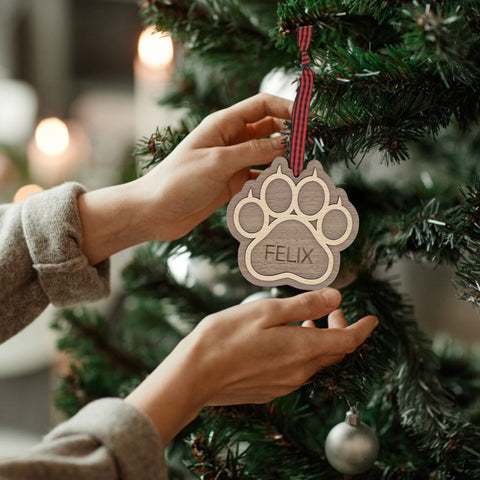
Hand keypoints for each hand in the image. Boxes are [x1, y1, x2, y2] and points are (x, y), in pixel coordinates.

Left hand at [78, 93, 291, 264]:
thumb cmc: (178, 181)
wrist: (155, 212)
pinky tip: (283, 189)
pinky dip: (272, 181)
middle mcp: (230, 140)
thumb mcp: (217, 162)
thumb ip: (253, 151)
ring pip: (267, 155)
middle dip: (289, 136)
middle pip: (269, 129)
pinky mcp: (232, 183)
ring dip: (283, 160)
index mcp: (223, 124)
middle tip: (308, 149)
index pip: (262, 105)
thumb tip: (285, 144)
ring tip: (300, 171)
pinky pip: (259, 177)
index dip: (287, 107)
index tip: (309, 120)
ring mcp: (232, 162)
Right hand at [125, 288, 377, 444]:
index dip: (363, 329)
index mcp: (303, 350)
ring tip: (308, 319)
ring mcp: (285, 383)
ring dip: (319, 339)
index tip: (373, 319)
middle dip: (340, 329)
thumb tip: (336, 296)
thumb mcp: (268, 311)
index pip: (347, 341)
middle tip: (333, 309)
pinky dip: (303, 351)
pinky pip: (298, 370)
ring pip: (315, 360)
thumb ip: (305, 305)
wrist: (195, 375)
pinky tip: (286, 338)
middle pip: (333, 351)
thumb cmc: (227, 337)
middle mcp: (300, 371)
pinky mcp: (270, 389)